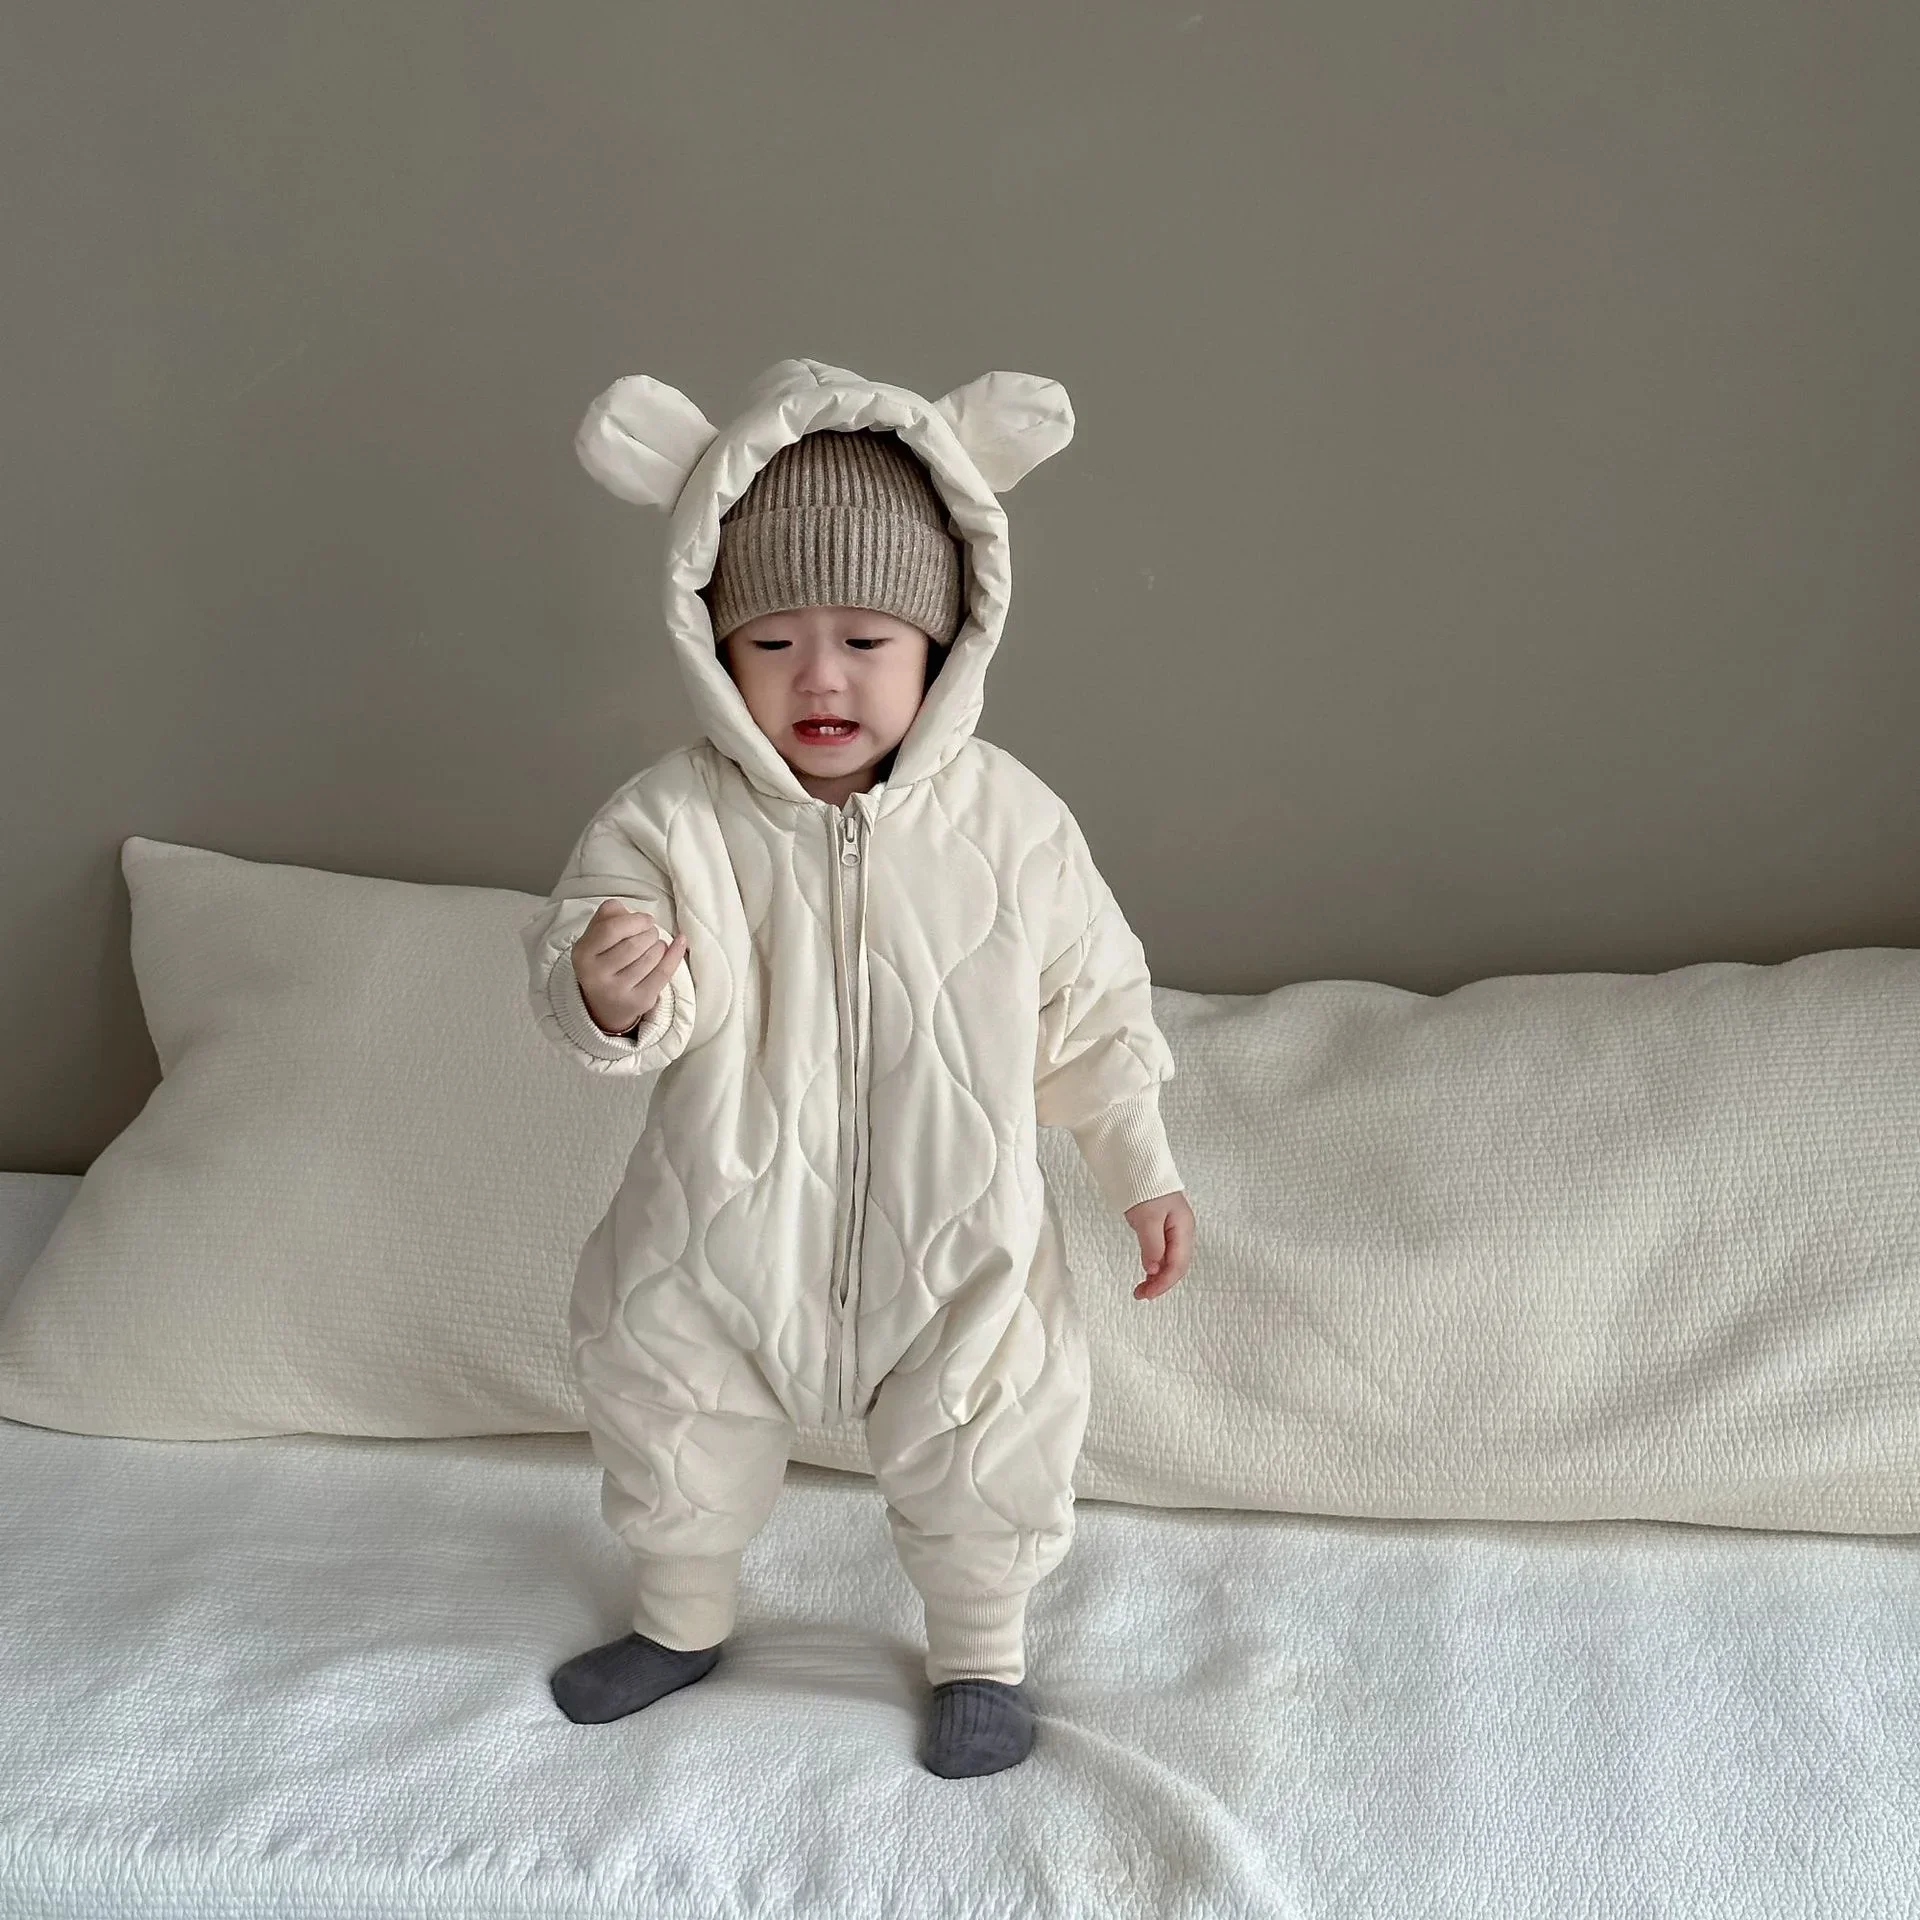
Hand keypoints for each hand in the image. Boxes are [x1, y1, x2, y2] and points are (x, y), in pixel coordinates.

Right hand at [571, 899, 686, 1036]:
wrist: (604, 1006)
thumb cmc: (604, 962)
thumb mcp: (595, 938)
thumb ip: (607, 916)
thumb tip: (626, 910)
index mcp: (582, 954)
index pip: (611, 929)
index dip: (634, 920)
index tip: (646, 919)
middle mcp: (596, 975)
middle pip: (633, 944)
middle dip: (649, 933)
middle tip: (650, 933)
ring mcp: (617, 991)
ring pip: (650, 957)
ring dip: (659, 945)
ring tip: (655, 945)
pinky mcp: (639, 1001)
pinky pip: (663, 972)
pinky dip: (675, 954)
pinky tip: (680, 942)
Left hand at [1124, 1189, 1193, 1299]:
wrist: (1139, 1167)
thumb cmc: (1146, 1189)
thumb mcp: (1147, 1218)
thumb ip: (1152, 1245)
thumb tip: (1154, 1271)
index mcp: (1184, 1229)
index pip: (1178, 1264)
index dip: (1163, 1283)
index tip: (1147, 1294)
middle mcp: (1183, 1232)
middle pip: (1177, 1266)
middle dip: (1161, 1283)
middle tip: (1141, 1295)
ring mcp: (1174, 1231)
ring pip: (1171, 1262)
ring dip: (1158, 1277)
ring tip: (1142, 1289)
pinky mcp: (1164, 1230)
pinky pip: (1164, 1254)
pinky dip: (1156, 1267)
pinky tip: (1147, 1274)